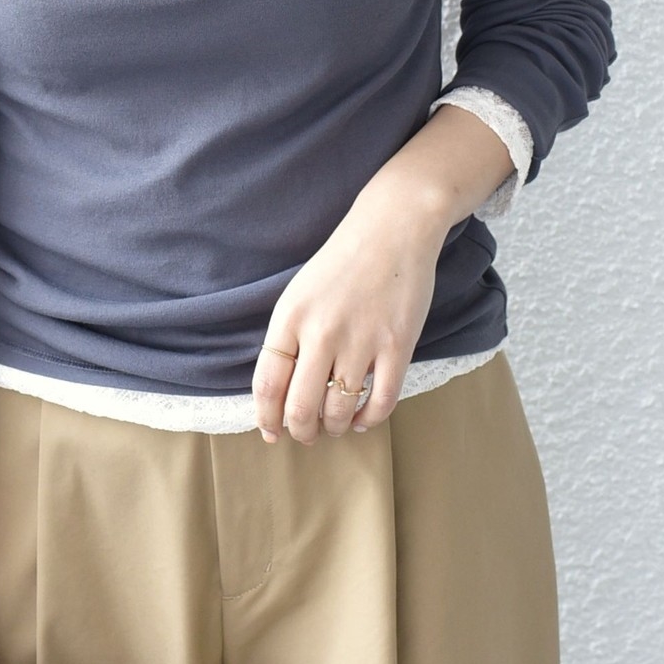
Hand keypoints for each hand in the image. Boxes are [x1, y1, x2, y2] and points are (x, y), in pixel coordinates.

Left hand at [252, 185, 450, 444]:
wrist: (392, 229)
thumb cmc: (342, 262)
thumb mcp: (299, 293)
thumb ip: (288, 339)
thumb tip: (278, 392)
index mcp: (290, 317)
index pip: (267, 385)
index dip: (265, 418)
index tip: (270, 432)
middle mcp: (321, 333)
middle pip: (299, 408)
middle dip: (299, 432)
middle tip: (305, 435)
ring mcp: (361, 341)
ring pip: (339, 411)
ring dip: (334, 428)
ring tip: (335, 425)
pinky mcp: (398, 346)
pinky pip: (381, 401)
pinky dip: (369, 420)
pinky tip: (362, 419)